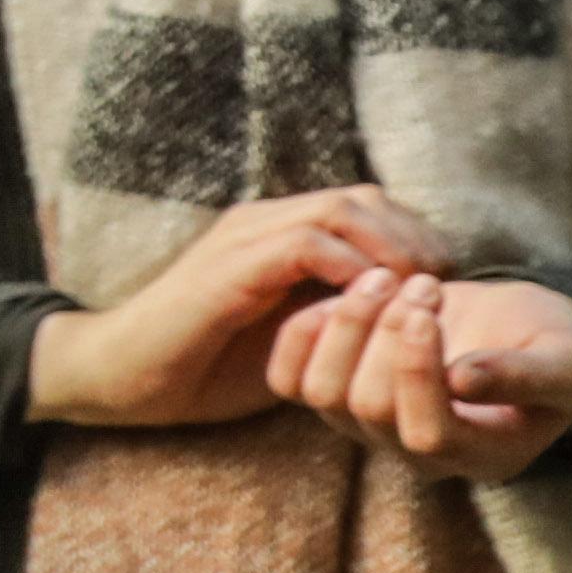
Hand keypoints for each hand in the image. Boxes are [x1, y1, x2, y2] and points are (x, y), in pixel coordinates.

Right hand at [26, 185, 456, 433]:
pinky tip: (369, 303)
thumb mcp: (290, 334)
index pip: (363, 204)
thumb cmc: (207, 362)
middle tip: (443, 285)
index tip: (443, 284)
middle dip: (414, 238)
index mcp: (275, 233)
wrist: (128, 375)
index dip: (413, 237)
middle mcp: (261, 222)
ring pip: (338, 211)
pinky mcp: (229, 268)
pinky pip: (304, 246)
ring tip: (416, 294)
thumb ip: (334, 312)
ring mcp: (242, 239)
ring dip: (390, 250)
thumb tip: (401, 316)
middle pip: (360, 197)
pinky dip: (348, 269)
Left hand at [270, 261, 571, 478]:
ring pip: (323, 392)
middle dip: (385, 335)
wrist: (512, 327)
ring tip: (388, 278)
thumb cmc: (550, 345)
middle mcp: (417, 454)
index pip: (428, 434)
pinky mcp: (336, 392)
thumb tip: (464, 382)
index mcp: (484, 455)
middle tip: (420, 282)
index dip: (418, 372)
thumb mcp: (567, 360)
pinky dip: (307, 330)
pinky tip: (348, 291)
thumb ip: (528, 376)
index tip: (425, 310)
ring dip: (349, 325)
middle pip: (369, 408)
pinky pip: (290, 378)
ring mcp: (369, 427)